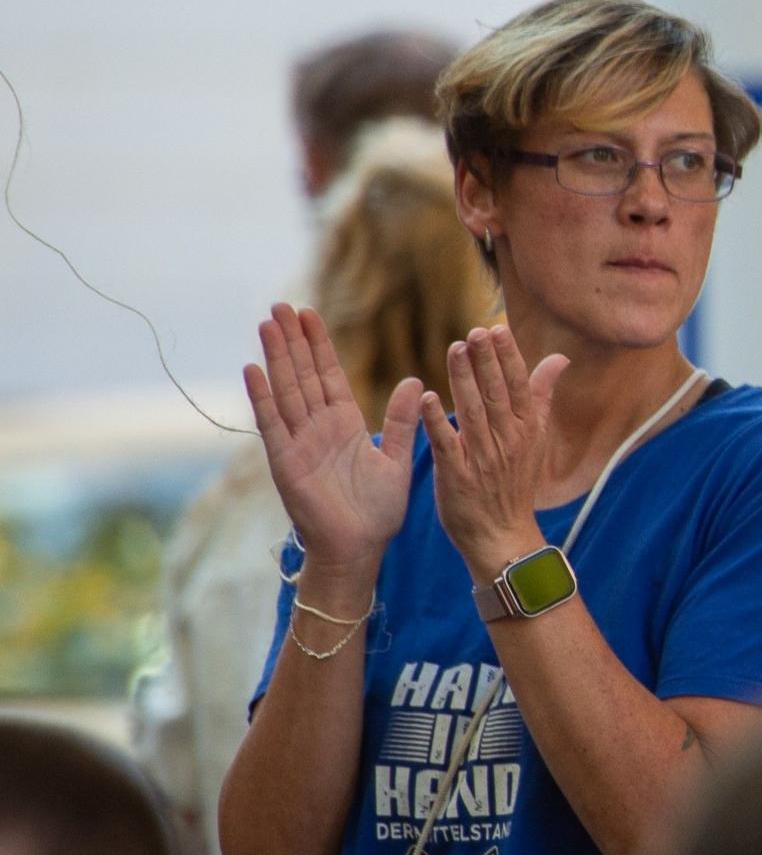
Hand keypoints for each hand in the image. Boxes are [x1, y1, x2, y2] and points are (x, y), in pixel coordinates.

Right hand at [245, 303, 426, 578]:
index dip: (319, 345)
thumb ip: (401, 421)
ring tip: (267, 324)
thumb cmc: (377, 512)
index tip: (310, 313)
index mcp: (344, 424)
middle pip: (302, 375)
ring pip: (285, 391)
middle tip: (281, 305)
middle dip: (292, 340)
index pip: (329, 375)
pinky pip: (272, 424)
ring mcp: (298, 442)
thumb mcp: (396, 460)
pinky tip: (253, 369)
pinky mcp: (285, 462)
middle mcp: (317, 428)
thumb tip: (414, 380)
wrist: (359, 549)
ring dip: (276, 358)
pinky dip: (262, 397)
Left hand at [422, 324, 569, 577]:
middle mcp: (509, 441)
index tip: (496, 329)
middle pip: (496, 393)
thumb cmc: (516, 483)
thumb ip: (543, 395)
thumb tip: (560, 359)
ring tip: (453, 349)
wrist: (503, 534)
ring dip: (463, 380)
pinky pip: (448, 444)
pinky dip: (438, 422)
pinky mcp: (458, 476)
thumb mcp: (537, 438)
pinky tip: (428, 397)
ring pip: (473, 412)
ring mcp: (484, 458)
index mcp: (528, 429)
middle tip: (474, 331)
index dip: (507, 357)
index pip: (519, 386)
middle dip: (486, 361)